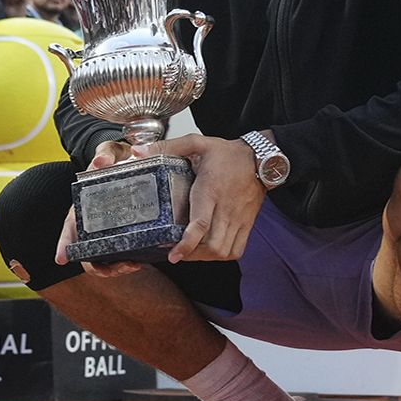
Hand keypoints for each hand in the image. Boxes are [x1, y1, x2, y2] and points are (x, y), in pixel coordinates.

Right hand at [55, 140, 140, 276]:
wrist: (130, 158)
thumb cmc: (114, 158)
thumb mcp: (108, 152)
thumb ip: (104, 155)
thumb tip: (100, 162)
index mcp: (83, 204)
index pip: (69, 227)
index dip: (64, 243)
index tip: (61, 258)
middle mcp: (92, 221)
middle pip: (87, 251)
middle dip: (99, 265)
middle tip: (119, 266)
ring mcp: (107, 228)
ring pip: (104, 257)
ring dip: (116, 267)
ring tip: (134, 265)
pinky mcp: (123, 230)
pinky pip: (121, 252)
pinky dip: (128, 260)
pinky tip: (141, 260)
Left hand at [136, 134, 266, 265]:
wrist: (260, 159)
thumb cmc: (228, 154)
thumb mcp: (197, 142)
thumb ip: (168, 147)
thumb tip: (139, 151)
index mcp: (210, 190)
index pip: (201, 224)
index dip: (186, 244)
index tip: (173, 255)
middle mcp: (226, 208)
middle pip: (211, 245)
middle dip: (191, 255)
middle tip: (176, 253)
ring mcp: (238, 219)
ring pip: (223, 251)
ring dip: (205, 257)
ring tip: (191, 253)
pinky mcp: (247, 224)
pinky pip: (237, 250)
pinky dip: (222, 256)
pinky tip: (210, 251)